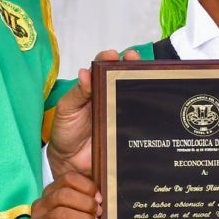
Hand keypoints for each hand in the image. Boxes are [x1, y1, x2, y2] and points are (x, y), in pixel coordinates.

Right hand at [31, 172, 100, 218]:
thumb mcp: (81, 215)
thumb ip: (88, 202)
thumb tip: (106, 195)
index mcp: (50, 193)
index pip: (67, 178)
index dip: (87, 186)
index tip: (100, 198)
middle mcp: (41, 206)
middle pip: (63, 195)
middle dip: (86, 203)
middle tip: (99, 212)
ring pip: (62, 214)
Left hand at [46, 49, 140, 177]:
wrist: (69, 163)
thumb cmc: (65, 132)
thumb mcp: (66, 109)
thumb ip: (77, 92)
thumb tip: (84, 73)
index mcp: (95, 89)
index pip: (105, 69)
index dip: (110, 59)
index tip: (113, 55)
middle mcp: (111, 98)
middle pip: (126, 78)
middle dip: (133, 65)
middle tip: (134, 58)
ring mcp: (121, 115)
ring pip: (136, 98)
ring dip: (144, 85)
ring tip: (148, 76)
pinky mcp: (128, 133)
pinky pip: (139, 123)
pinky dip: (147, 114)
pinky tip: (153, 105)